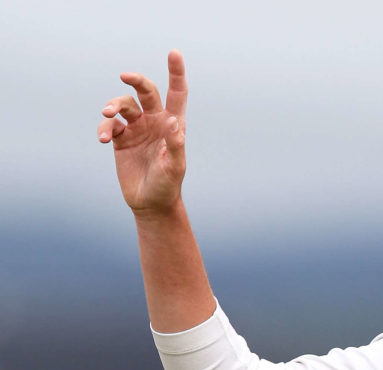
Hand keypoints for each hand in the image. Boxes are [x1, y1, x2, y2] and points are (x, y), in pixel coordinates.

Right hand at [98, 49, 188, 213]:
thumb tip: (173, 121)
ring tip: (107, 114)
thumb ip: (175, 144)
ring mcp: (137, 129)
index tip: (174, 53)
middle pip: (145, 91)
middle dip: (136, 80)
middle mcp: (155, 122)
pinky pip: (110, 126)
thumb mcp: (175, 166)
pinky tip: (104, 139)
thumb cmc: (168, 185)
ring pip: (123, 105)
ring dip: (113, 106)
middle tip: (125, 75)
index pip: (177, 93)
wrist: (150, 203)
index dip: (176, 73)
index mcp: (173, 124)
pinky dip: (105, 128)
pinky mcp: (121, 139)